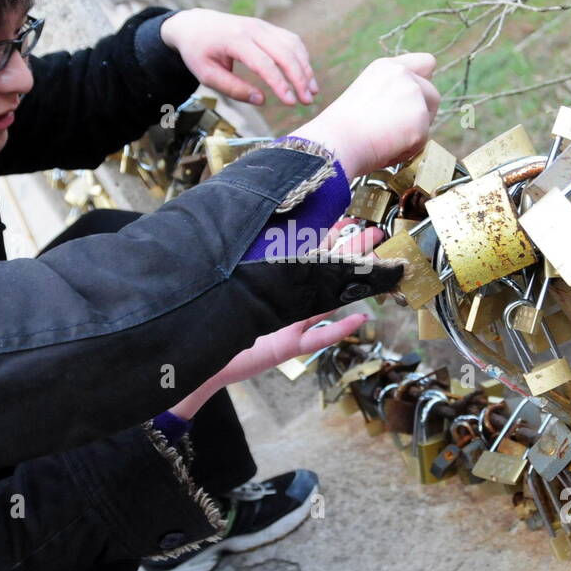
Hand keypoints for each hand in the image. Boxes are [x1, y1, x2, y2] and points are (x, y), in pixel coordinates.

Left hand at [160, 9, 317, 105]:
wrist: (195, 24)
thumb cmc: (198, 52)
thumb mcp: (206, 75)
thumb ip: (233, 89)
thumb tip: (261, 100)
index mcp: (235, 40)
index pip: (264, 63)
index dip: (280, 84)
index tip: (290, 102)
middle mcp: (252, 29)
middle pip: (285, 53)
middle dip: (300, 78)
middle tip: (308, 101)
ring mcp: (262, 25)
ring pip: (292, 45)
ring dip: (305, 68)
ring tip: (312, 91)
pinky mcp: (268, 27)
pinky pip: (291, 40)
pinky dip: (301, 57)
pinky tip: (305, 75)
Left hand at [167, 223, 382, 420]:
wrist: (194, 354)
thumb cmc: (207, 314)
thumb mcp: (226, 276)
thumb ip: (239, 254)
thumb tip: (241, 216)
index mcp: (268, 278)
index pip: (303, 250)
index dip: (327, 233)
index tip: (347, 216)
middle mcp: (281, 298)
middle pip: (322, 270)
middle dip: (349, 252)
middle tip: (376, 234)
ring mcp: (286, 322)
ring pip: (326, 298)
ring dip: (350, 283)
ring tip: (376, 266)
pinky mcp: (284, 346)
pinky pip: (317, 337)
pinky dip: (340, 330)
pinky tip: (362, 319)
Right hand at [289, 54, 438, 177]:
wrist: (335, 142)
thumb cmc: (341, 129)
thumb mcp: (366, 97)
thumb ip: (390, 95)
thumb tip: (409, 109)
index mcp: (386, 68)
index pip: (426, 62)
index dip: (424, 81)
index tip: (414, 100)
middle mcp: (402, 74)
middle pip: (433, 94)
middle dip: (422, 114)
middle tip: (397, 131)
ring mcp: (413, 94)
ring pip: (429, 118)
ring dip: (415, 132)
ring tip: (386, 141)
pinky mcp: (420, 118)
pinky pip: (422, 141)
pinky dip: (408, 150)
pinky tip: (385, 150)